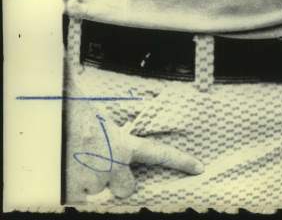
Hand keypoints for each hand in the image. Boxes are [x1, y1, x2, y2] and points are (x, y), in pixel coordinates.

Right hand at [66, 110, 202, 201]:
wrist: (50, 122)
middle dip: (115, 184)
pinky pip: (76, 197)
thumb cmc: (75, 115)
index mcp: (123, 145)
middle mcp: (113, 166)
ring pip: (95, 192)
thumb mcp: (102, 122)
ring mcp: (94, 182)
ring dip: (86, 182)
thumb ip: (115, 137)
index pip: (159, 153)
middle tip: (99, 165)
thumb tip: (122, 141)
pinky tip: (63, 169)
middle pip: (125, 190)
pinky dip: (69, 187)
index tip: (199, 168)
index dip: (180, 162)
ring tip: (74, 159)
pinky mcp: (74, 194)